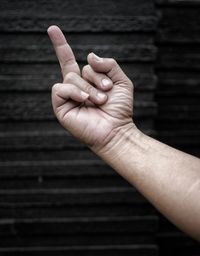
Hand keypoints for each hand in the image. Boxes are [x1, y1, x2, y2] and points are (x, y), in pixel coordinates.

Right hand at [47, 25, 134, 152]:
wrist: (116, 130)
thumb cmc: (119, 109)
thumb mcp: (121, 81)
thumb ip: (109, 64)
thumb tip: (89, 56)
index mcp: (85, 82)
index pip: (70, 60)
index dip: (61, 45)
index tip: (52, 29)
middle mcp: (74, 88)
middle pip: (77, 69)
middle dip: (95, 78)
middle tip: (106, 93)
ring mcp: (67, 98)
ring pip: (70, 78)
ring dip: (89, 88)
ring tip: (100, 101)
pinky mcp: (60, 108)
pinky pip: (60, 89)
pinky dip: (75, 92)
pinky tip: (85, 100)